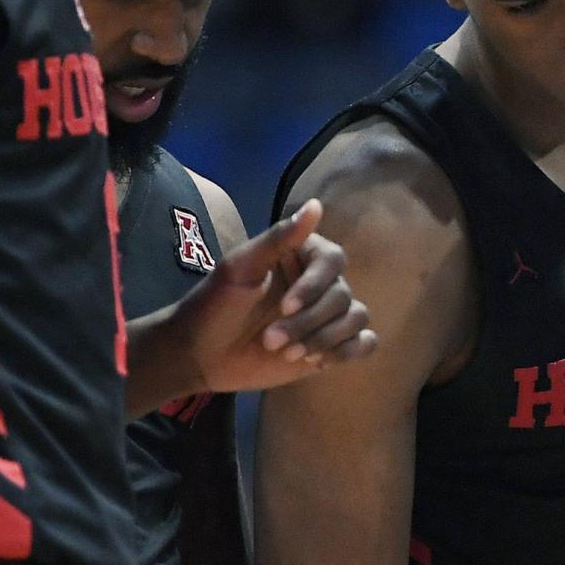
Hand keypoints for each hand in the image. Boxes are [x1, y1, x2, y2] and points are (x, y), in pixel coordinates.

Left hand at [139, 199, 378, 405]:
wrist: (200, 354)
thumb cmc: (214, 305)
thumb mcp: (240, 268)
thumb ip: (278, 238)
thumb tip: (317, 205)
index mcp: (300, 257)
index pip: (333, 261)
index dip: (314, 285)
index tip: (285, 306)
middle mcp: (318, 283)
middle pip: (343, 296)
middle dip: (309, 322)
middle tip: (271, 341)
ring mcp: (326, 316)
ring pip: (356, 319)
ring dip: (325, 339)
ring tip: (290, 354)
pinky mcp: (329, 346)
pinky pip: (364, 343)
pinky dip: (349, 350)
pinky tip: (318, 360)